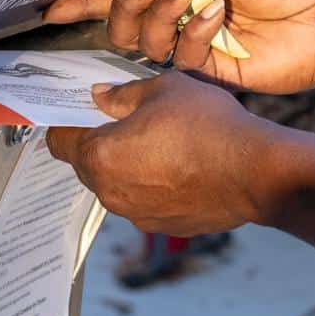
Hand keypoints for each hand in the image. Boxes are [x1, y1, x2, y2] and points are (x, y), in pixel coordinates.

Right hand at [44, 0, 314, 93]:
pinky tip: (217, 15)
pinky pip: (180, 57)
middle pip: (123, 20)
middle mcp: (179, 15)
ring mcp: (191, 44)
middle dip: (126, 0)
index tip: (54, 5)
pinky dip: (193, 32)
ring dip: (157, 14)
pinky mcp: (208, 70)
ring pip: (144, 41)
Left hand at [46, 73, 286, 233]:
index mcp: (100, 156)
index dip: (67, 122)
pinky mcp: (163, 226)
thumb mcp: (163, 89)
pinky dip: (153, 185)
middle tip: (127, 120)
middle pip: (87, 164)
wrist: (255, 172)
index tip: (80, 111)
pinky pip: (145, 201)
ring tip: (160, 142)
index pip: (59, 141)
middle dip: (100, 142)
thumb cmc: (208, 126)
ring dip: (128, 165)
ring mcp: (137, 214)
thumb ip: (122, 94)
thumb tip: (100, 96)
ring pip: (117, 184)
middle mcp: (111, 192)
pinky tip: (180, 165)